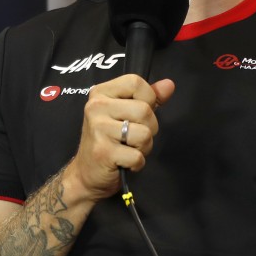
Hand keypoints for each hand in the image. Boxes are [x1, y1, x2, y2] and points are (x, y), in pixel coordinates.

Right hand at [63, 76, 175, 202]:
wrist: (86, 173)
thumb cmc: (109, 141)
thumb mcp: (126, 114)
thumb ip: (149, 98)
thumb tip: (169, 85)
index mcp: (101, 93)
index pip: (136, 82)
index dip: (148, 99)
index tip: (138, 114)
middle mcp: (96, 107)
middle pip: (144, 110)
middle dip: (149, 128)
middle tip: (133, 137)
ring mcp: (98, 129)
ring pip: (145, 133)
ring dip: (144, 147)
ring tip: (129, 149)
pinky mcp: (103, 151)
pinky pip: (138, 156)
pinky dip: (137, 163)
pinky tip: (125, 161)